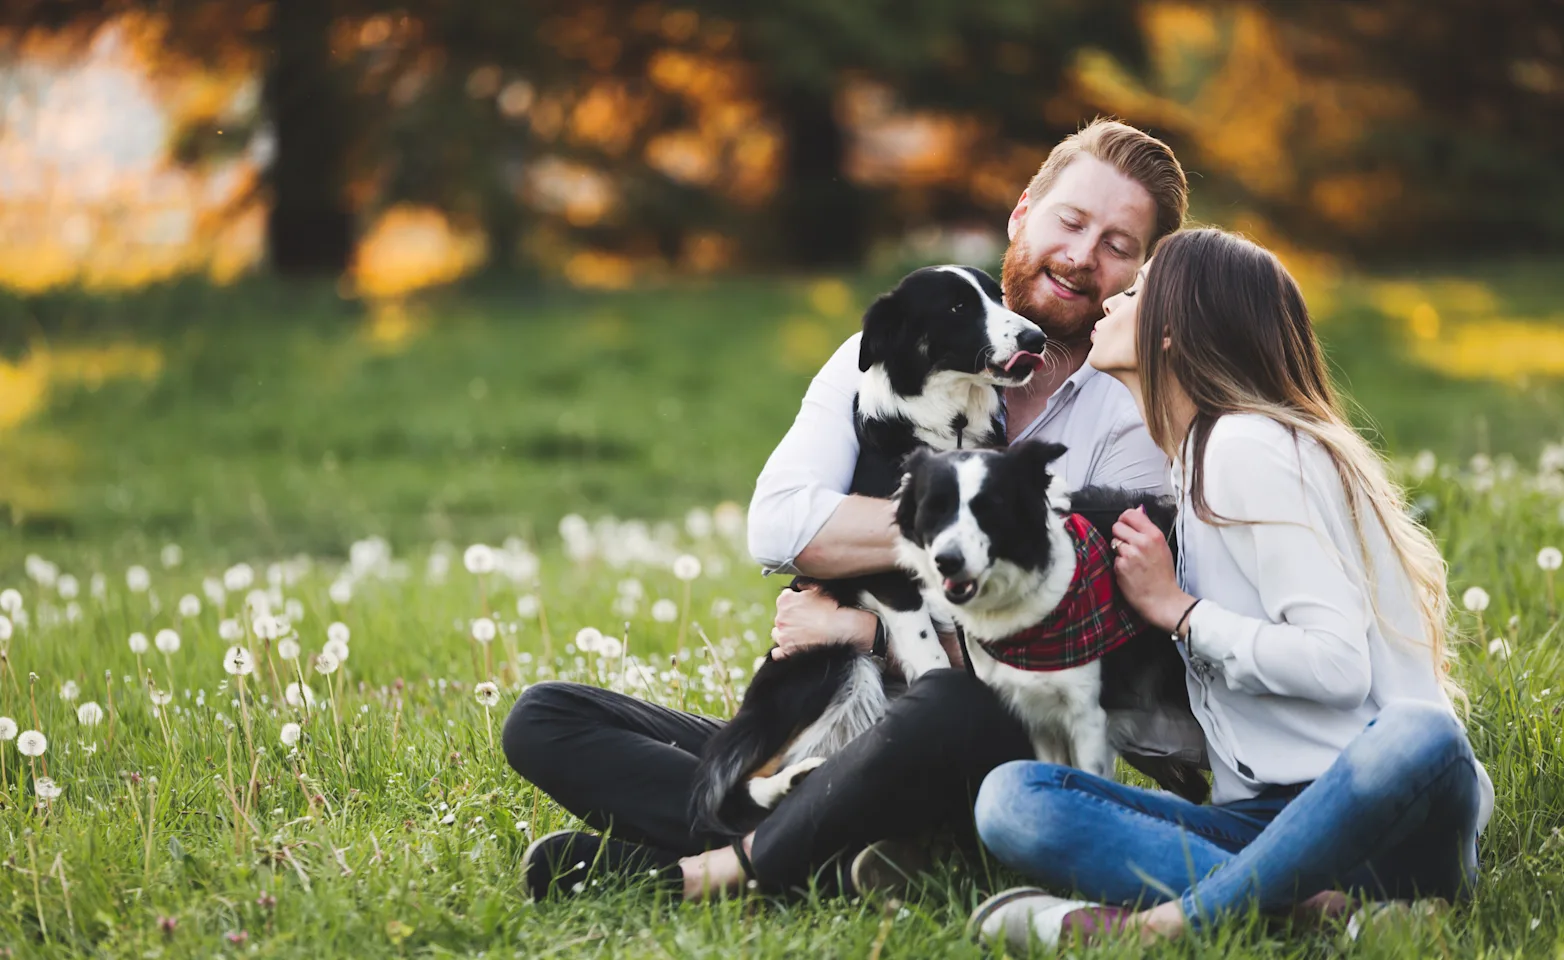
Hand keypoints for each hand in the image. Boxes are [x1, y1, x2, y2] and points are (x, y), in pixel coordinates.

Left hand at [771, 584, 878, 659]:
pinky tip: (791, 647)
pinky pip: (778, 652)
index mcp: (785, 600)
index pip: (784, 599)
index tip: (804, 606)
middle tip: (807, 620)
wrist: (841, 629)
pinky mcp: (787, 650)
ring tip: (802, 633)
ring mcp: (783, 635)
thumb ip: (805, 586)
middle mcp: (780, 617)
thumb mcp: (819, 590)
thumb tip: (799, 586)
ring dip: (786, 632)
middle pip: (781, 616)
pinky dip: (781, 651)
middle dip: (791, 617)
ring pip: (778, 633)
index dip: (795, 602)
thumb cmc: (832, 608)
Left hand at [1111, 508, 1195, 633]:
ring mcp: (1130, 554)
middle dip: (1120, 534)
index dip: (1125, 519)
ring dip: (1118, 549)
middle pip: (1117, 526)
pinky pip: (1113, 558)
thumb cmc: (1163, 575)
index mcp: (1154, 535)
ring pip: (1114, 541)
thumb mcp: (1162, 547)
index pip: (1130, 514)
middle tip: (1128, 545)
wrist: (1162, 599)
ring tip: (1131, 560)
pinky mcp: (1120, 566)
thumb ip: (1148, 529)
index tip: (1126, 526)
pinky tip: (1129, 571)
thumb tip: (1138, 510)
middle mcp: (1142, 542)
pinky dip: (1118, 563)